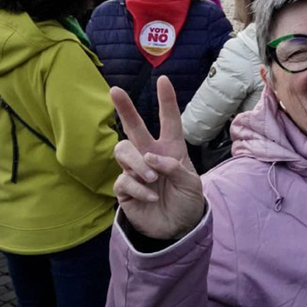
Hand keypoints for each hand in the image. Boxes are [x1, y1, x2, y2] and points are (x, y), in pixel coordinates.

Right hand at [111, 75, 205, 240]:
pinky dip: (139, 188)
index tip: (164, 80)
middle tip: (115, 90)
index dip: (166, 101)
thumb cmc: (187, 200)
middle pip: (134, 128)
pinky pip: (123, 179)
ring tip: (152, 178)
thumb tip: (151, 157)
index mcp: (171, 149)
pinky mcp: (124, 188)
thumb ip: (175, 167)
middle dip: (125, 108)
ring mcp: (135, 171)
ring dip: (138, 163)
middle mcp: (150, 155)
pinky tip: (151, 197)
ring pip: (124, 151)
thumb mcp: (191, 182)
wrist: (178, 227)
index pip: (169, 121)